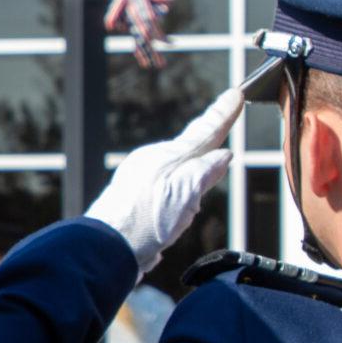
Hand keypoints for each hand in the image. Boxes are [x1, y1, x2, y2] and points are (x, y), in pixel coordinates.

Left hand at [83, 86, 240, 278]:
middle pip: (190, 148)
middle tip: (226, 112)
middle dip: (209, 137)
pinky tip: (178, 200)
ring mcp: (140, 180)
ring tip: (208, 162)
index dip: (223, 114)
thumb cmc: (145, 221)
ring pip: (176, 169)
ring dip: (193, 168)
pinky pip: (162, 187)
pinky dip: (176, 189)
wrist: (105, 248)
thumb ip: (206, 172)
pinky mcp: (133, 199)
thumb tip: (223, 154)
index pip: (204, 131)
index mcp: (167, 157)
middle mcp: (152, 163)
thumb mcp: (185, 193)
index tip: (236, 94)